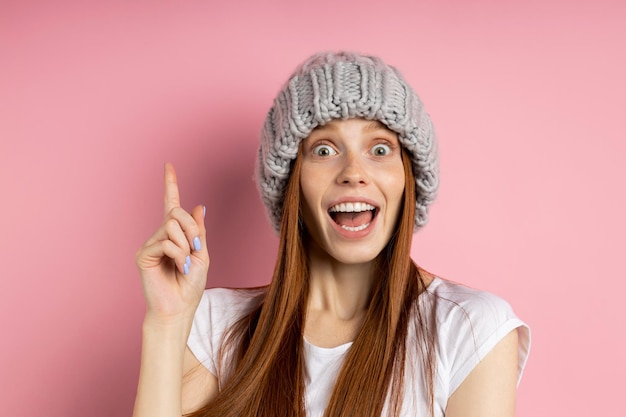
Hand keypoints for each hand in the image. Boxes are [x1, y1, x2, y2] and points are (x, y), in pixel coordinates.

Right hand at [135, 163, 208, 323]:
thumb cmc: (190, 285)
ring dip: (186, 245)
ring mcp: (150, 244)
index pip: (172, 205)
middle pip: (176, 213)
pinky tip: (178, 267)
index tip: (168, 166)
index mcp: (176, 235)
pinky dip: (178, 255)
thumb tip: (197, 205)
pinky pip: (165, 243)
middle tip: (196, 250)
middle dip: (192, 230)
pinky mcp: (143, 255)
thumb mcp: (202, 254)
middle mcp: (160, 235)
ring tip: (185, 263)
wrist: (179, 308)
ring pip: (171, 227)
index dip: (170, 184)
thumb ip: (199, 231)